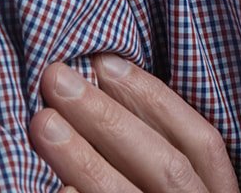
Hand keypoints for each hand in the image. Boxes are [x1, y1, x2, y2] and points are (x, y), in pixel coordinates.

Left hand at [29, 53, 239, 192]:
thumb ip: (152, 161)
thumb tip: (102, 91)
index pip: (201, 143)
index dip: (157, 99)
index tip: (105, 61)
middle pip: (164, 168)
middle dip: (110, 118)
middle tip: (57, 79)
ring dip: (85, 159)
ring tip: (40, 122)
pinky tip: (54, 192)